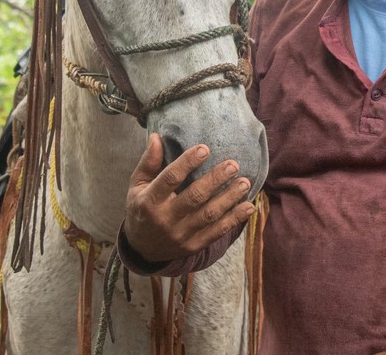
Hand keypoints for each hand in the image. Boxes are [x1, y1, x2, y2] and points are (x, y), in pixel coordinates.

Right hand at [123, 133, 254, 262]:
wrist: (141, 248)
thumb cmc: (141, 208)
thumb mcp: (137, 185)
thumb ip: (148, 162)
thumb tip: (157, 136)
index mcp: (149, 200)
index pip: (170, 179)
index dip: (187, 162)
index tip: (205, 148)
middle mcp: (165, 219)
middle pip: (194, 197)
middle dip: (215, 180)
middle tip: (233, 165)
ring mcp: (180, 234)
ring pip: (209, 215)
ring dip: (229, 198)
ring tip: (245, 182)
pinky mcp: (193, 246)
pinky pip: (216, 232)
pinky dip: (234, 219)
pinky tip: (248, 206)